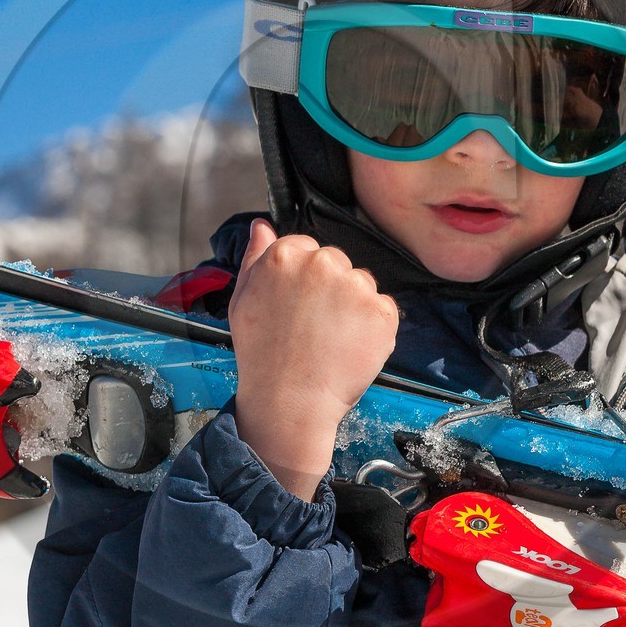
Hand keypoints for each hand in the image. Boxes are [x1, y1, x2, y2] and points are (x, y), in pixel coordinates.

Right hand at [229, 219, 398, 498]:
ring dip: (353, 306)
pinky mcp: (382, 311)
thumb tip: (263, 225)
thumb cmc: (260, 355)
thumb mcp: (242, 300)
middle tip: (314, 326)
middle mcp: (322, 262)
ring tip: (331, 341)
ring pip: (362, 284)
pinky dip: (373, 328)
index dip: (303, 279)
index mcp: (285, 254)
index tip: (298, 305)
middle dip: (330, 288)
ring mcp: (355, 285)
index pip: (306, 248)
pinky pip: (383, 309)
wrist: (288, 402)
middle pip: (336, 263)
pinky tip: (350, 348)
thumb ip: (254, 258)